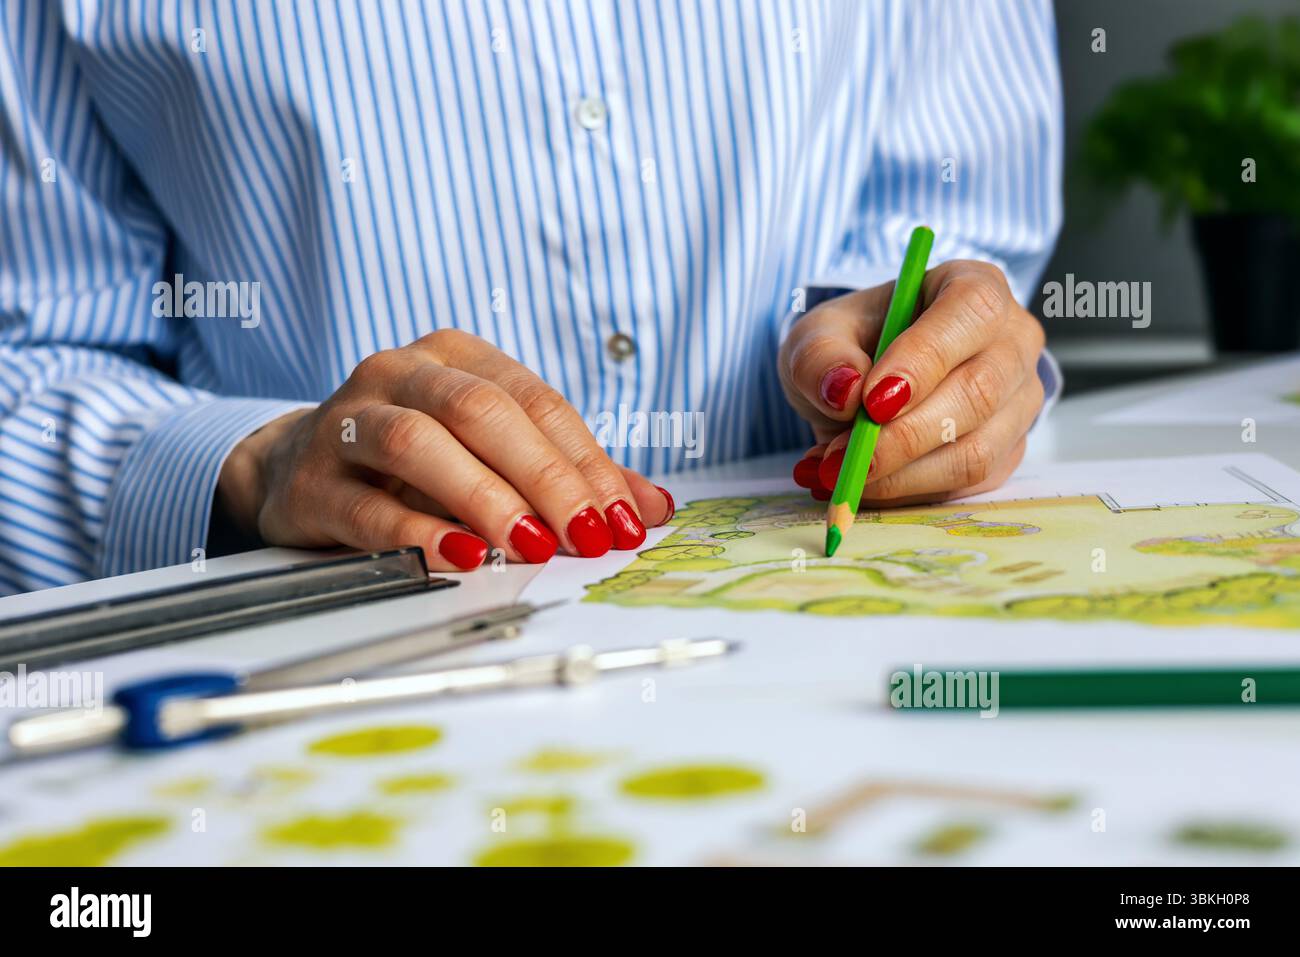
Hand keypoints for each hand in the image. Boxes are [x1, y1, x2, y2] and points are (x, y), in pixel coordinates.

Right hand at [215, 330, 673, 570]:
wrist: (296, 466)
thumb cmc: (413, 460)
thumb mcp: (493, 453)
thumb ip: (571, 475)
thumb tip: (653, 508)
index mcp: (454, 355)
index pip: (535, 401)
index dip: (586, 461)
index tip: (625, 518)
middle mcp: (398, 373)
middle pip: (482, 413)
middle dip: (545, 477)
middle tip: (588, 533)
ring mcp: (347, 421)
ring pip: (420, 444)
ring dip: (485, 497)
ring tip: (530, 544)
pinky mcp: (311, 481)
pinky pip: (368, 505)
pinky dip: (419, 533)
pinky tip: (462, 556)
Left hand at [778, 260, 1045, 505]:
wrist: (862, 388)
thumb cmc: (850, 348)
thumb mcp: (816, 338)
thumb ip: (820, 357)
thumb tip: (846, 391)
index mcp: (973, 286)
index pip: (971, 310)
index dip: (924, 357)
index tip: (872, 400)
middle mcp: (1011, 340)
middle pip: (978, 391)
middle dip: (902, 436)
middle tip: (841, 459)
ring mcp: (1018, 399)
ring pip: (977, 450)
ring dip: (900, 474)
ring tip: (839, 474)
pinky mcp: (1007, 451)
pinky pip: (968, 484)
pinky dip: (907, 493)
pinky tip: (863, 486)